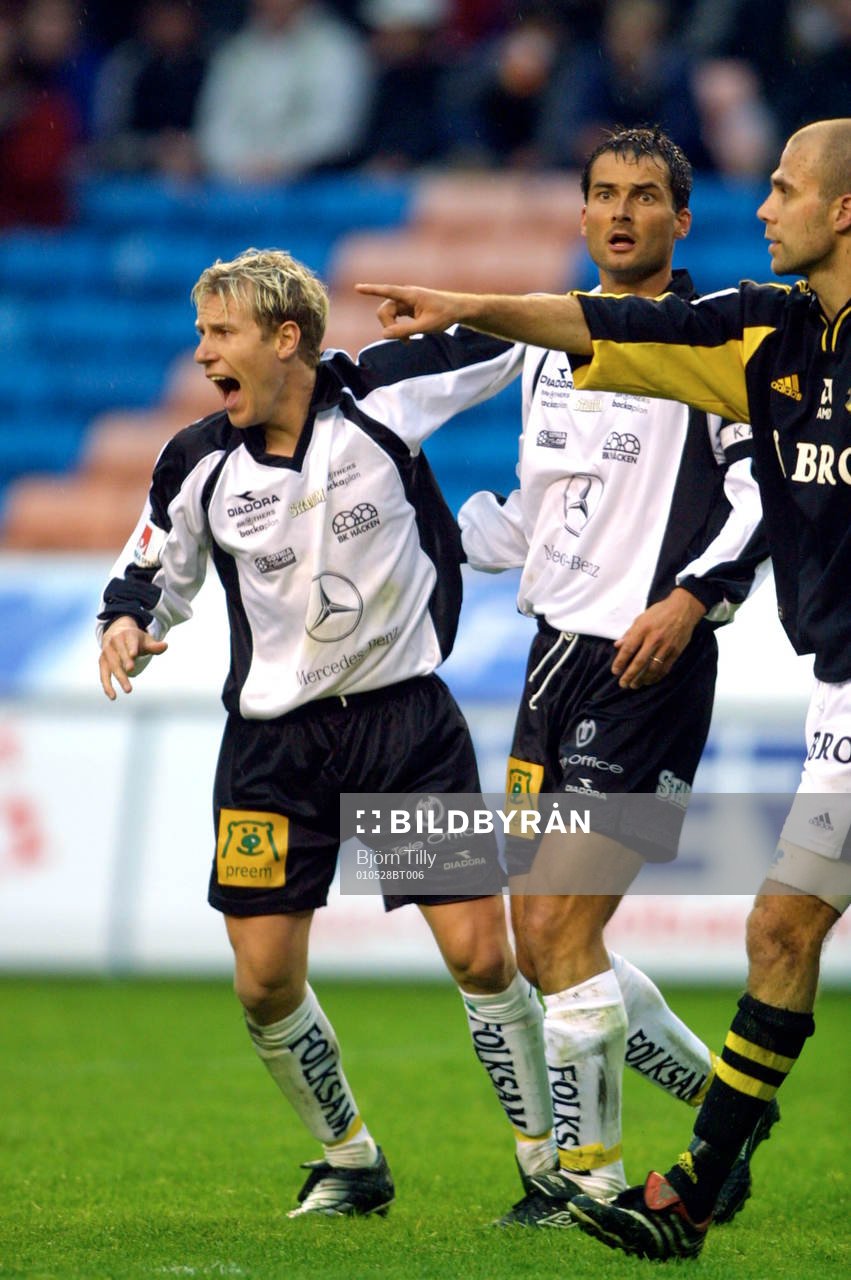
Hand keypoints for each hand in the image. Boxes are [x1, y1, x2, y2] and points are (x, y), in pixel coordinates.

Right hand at [99, 616, 167, 699]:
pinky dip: (107, 685)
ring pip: (112, 666)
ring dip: (120, 678)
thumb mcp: (145, 640)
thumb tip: (165, 646)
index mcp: (127, 635)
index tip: (133, 654)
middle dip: (125, 662)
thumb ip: (154, 646)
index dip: (131, 648)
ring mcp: (107, 652)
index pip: (129, 642)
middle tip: (132, 670)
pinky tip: (113, 696)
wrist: (116, 633)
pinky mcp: (102, 662)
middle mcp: (114, 642)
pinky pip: (104, 675)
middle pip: (120, 654)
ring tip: (128, 690)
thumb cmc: (135, 639)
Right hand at [354, 282, 468, 338]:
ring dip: (394, 329)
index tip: (357, 287)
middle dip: (389, 326)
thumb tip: (384, 334)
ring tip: (408, 342)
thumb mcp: (425, 326)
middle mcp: (405, 295)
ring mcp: (407, 301)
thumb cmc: (445, 315)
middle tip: (404, 341)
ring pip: (389, 315)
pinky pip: (396, 317)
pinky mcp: (409, 307)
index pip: (386, 290)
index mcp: (410, 295)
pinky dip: (399, 328)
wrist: (458, 309)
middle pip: (385, 310)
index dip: (371, 290)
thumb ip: (405, 330)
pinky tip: (408, 338)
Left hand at [612, 588, 705, 689]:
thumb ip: (629, 634)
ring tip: (635, 685)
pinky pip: (665, 668)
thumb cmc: (659, 612)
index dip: (620, 662)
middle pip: (639, 662)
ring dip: (642, 679)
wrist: (683, 609)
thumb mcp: (640, 618)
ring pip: (653, 668)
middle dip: (629, 675)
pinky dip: (656, 676)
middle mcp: (654, 639)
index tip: (615, 671)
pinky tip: (650, 681)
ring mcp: (666, 646)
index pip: (628, 649)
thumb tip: (617, 646)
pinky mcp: (676, 651)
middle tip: (623, 684)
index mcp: (642, 629)